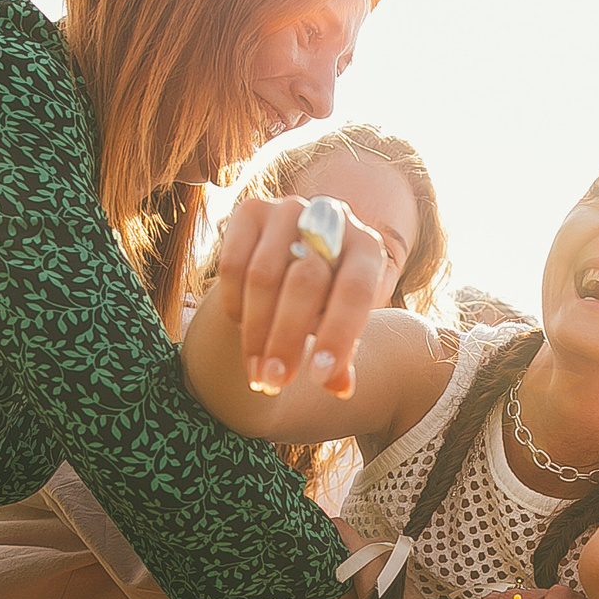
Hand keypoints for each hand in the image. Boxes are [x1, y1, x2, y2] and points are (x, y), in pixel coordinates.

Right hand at [215, 194, 398, 399]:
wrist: (296, 256)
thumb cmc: (328, 300)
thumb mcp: (341, 324)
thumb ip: (342, 354)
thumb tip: (340, 388)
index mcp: (366, 248)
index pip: (355, 290)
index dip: (338, 336)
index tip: (320, 379)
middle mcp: (331, 218)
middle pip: (305, 282)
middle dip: (288, 340)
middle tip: (276, 382)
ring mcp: (288, 209)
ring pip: (263, 277)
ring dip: (256, 332)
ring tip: (257, 373)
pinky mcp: (250, 210)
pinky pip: (232, 264)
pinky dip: (234, 303)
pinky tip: (241, 328)